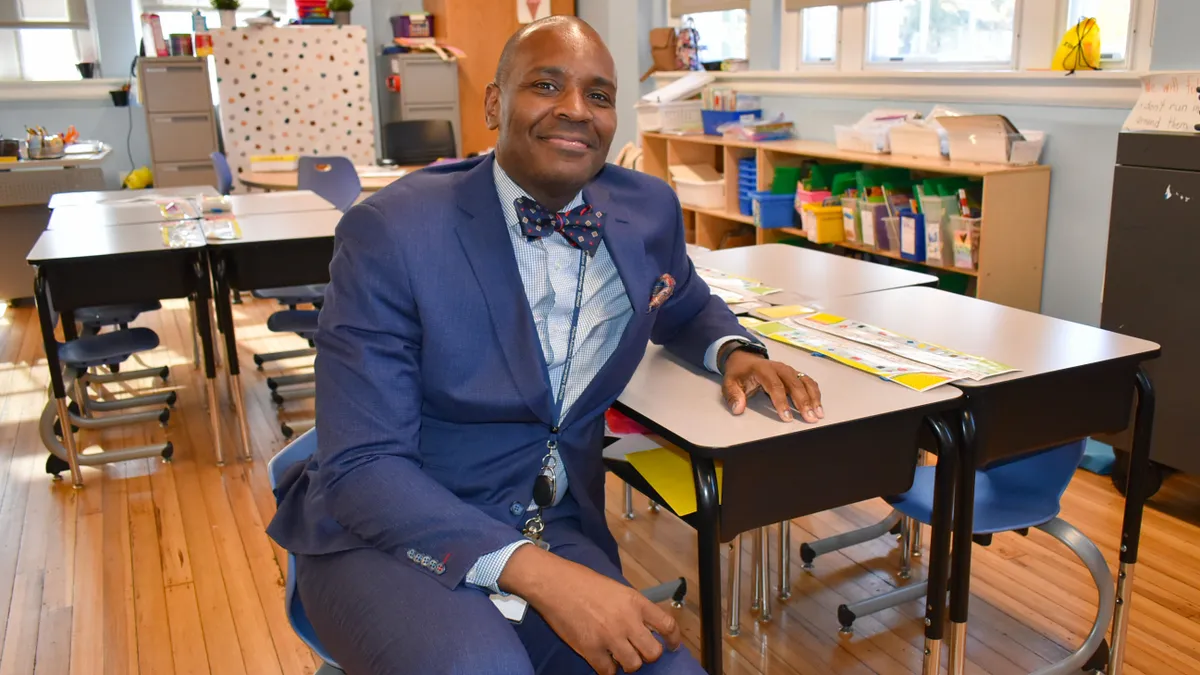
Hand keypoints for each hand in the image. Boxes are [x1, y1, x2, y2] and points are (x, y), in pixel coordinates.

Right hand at [498, 546, 681, 672]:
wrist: (555, 584)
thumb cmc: (584, 582)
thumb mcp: (616, 588)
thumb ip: (632, 608)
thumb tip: (644, 627)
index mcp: (635, 602)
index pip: (666, 625)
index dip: (674, 640)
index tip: (672, 645)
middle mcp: (627, 621)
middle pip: (653, 652)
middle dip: (649, 655)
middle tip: (639, 651)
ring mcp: (609, 637)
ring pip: (633, 665)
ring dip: (628, 663)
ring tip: (619, 656)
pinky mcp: (591, 650)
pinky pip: (608, 672)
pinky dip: (607, 669)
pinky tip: (603, 660)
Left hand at [721, 348, 822, 422]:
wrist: (745, 359)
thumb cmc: (740, 373)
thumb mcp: (730, 383)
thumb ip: (733, 396)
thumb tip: (738, 409)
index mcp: (763, 369)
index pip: (775, 386)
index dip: (782, 402)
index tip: (787, 417)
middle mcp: (779, 368)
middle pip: (795, 384)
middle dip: (803, 402)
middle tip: (809, 418)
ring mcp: (789, 370)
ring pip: (805, 382)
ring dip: (813, 398)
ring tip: (818, 414)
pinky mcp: (795, 374)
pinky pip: (808, 382)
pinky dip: (815, 394)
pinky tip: (818, 406)